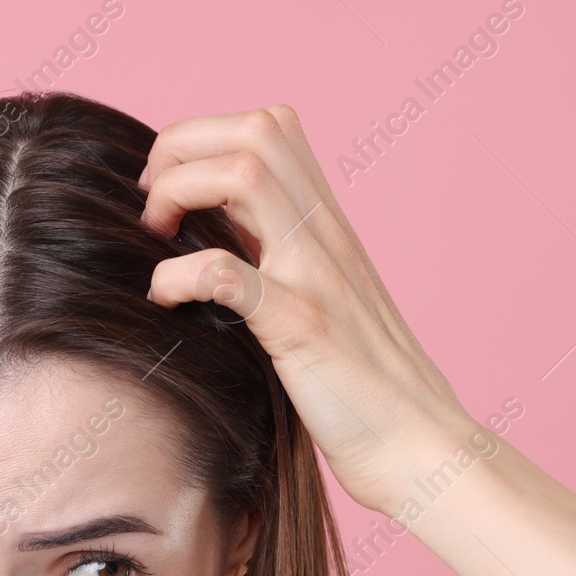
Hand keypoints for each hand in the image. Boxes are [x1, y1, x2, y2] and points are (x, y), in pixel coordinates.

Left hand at [138, 105, 475, 515]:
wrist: (421, 448)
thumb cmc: (363, 388)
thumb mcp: (322, 302)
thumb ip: (279, 262)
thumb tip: (211, 246)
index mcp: (326, 226)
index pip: (268, 127)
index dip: (203, 140)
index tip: (169, 192)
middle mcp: (325, 236)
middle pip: (256, 131)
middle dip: (183, 149)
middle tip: (155, 209)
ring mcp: (316, 277)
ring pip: (246, 175)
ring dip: (180, 191)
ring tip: (157, 237)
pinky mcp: (302, 329)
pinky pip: (230, 275)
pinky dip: (180, 276)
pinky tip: (165, 301)